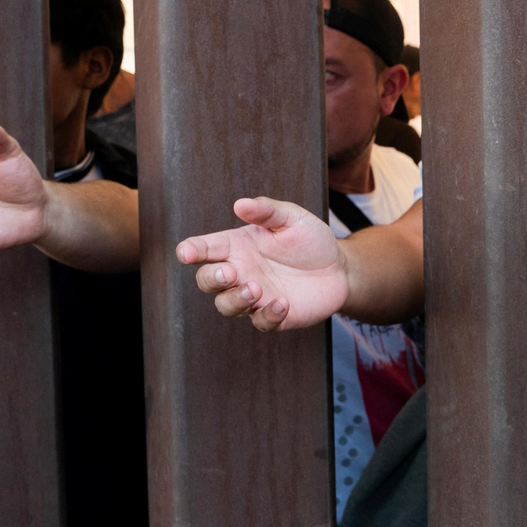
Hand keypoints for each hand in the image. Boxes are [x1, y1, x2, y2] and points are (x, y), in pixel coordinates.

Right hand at [176, 197, 348, 331]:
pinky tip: (282, 303)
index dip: (192, 250)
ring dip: (236, 299)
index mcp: (237, 246)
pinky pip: (261, 322)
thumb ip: (267, 211)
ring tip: (256, 288)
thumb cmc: (309, 240)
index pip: (205, 248)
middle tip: (231, 272)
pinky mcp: (274, 316)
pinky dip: (268, 315)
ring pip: (227, 306)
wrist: (339, 268)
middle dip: (213, 278)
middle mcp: (240, 272)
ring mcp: (255, 297)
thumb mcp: (292, 218)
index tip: (186, 252)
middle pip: (208, 280)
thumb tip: (241, 204)